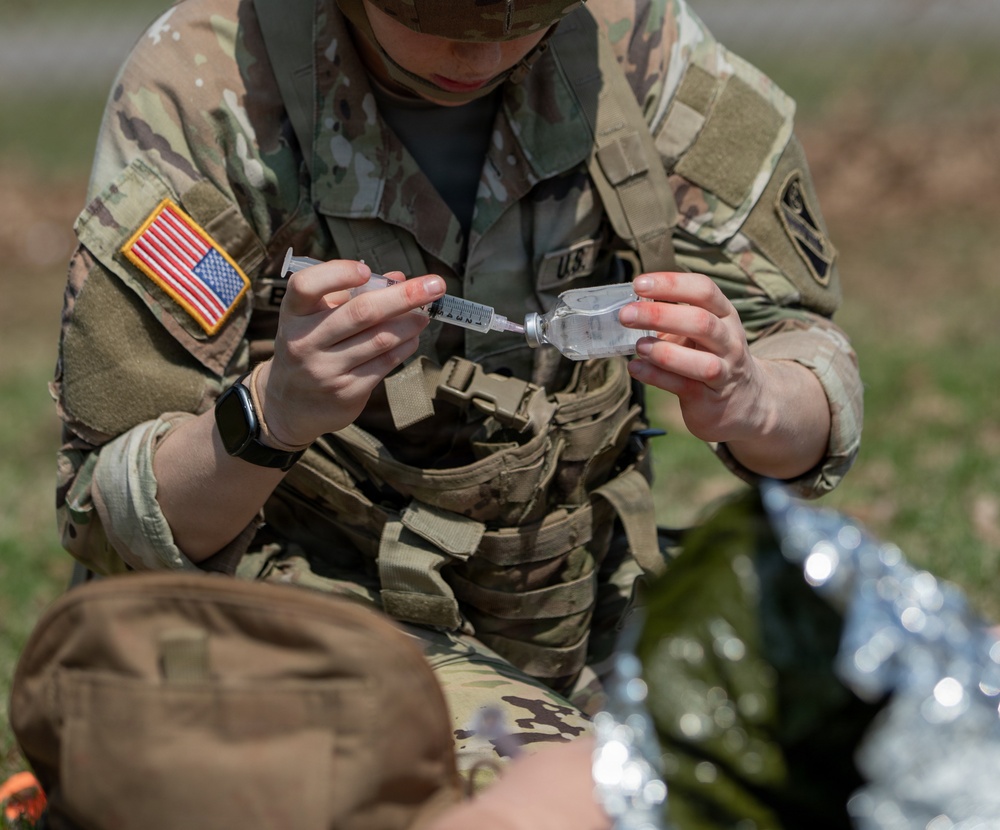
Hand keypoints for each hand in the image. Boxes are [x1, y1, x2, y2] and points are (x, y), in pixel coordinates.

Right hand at [256, 259, 445, 444]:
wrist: (290, 403)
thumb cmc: (310, 344)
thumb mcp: (316, 316)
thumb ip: (352, 294)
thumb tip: (399, 278)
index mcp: (293, 314)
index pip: (306, 286)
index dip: (338, 274)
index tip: (367, 271)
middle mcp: (305, 342)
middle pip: (361, 312)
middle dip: (404, 296)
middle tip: (436, 285)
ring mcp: (326, 370)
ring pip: (380, 339)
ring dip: (411, 323)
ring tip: (427, 313)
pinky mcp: (347, 392)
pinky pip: (385, 363)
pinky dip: (405, 346)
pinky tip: (413, 336)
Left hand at [621, 271, 767, 444]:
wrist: (744, 400)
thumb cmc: (710, 355)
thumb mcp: (701, 330)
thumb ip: (673, 316)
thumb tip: (630, 304)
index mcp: (725, 314)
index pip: (703, 290)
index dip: (671, 284)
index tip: (639, 284)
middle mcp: (729, 340)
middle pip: (701, 322)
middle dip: (659, 315)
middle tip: (626, 315)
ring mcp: (724, 370)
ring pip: (701, 360)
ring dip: (664, 352)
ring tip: (638, 346)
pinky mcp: (709, 398)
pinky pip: (684, 386)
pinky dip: (657, 376)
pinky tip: (636, 368)